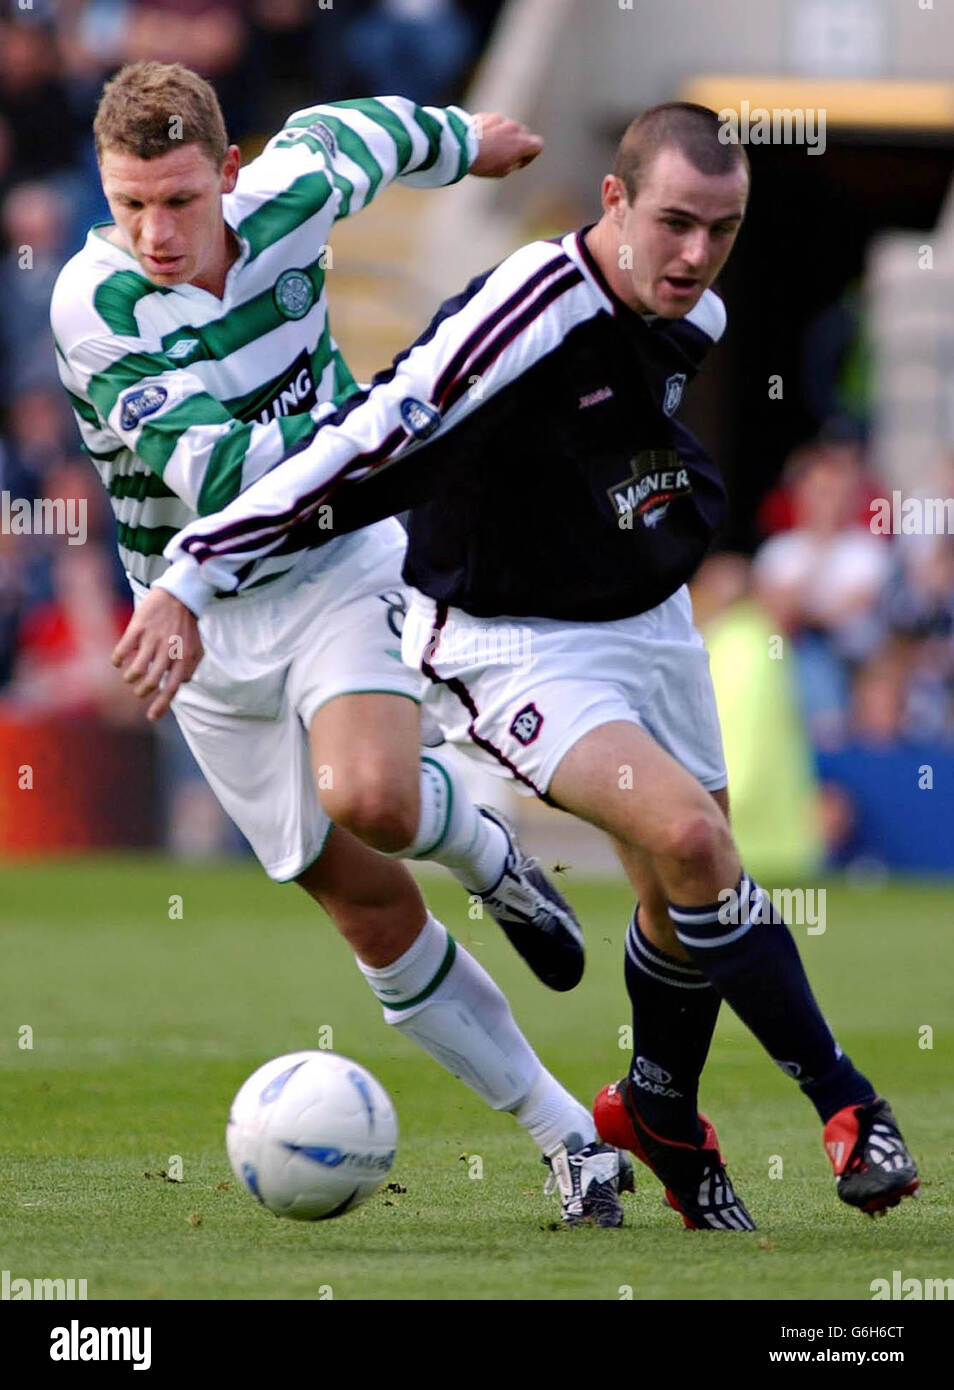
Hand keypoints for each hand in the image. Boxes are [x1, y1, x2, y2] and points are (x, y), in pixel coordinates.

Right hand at [112, 588, 203, 720]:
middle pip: (150, 682)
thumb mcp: (197, 648)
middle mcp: (168, 651)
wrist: (178, 595)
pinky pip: (122, 650)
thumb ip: (191, 668)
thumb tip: (181, 684)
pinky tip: (118, 660)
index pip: (172, 688)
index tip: (151, 717)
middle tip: (138, 690)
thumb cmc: (186, 625)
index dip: (161, 705)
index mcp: (184, 658)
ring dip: (129, 677)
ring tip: (129, 675)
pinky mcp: (138, 627)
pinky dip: (117, 660)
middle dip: (141, 691)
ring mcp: (152, 639)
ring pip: (135, 670)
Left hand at [469, 112, 542, 177]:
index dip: (530, 155)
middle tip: (503, 155)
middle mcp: (514, 128)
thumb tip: (515, 157)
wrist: (461, 146)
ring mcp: (501, 119)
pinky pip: (494, 122)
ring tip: (488, 149)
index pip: (538, 144)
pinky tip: (479, 141)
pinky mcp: (488, 115)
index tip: (518, 161)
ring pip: (507, 127)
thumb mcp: (502, 171)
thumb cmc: (483, 163)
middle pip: (523, 134)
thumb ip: (514, 162)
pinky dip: (490, 130)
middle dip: (516, 143)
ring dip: (502, 136)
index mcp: (522, 143)